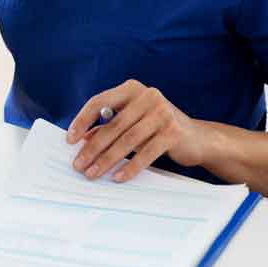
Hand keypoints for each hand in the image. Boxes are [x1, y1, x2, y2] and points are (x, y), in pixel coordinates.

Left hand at [66, 80, 212, 182]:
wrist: (197, 138)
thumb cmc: (157, 128)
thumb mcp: (132, 122)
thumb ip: (109, 126)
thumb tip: (82, 141)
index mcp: (132, 89)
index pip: (100, 102)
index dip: (82, 120)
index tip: (70, 139)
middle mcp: (147, 96)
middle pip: (112, 124)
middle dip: (92, 147)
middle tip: (78, 164)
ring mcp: (162, 113)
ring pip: (127, 140)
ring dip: (107, 159)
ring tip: (93, 173)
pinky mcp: (173, 132)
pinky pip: (145, 152)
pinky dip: (130, 167)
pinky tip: (117, 177)